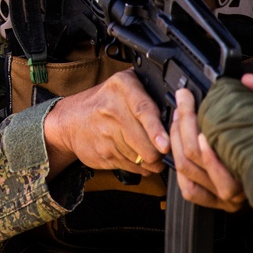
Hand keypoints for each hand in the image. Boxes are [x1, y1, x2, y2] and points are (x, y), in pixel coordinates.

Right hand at [44, 70, 169, 177]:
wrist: (69, 120)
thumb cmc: (104, 101)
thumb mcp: (124, 85)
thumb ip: (150, 92)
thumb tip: (183, 108)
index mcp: (122, 87)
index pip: (143, 110)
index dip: (157, 130)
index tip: (166, 145)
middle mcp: (112, 110)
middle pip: (147, 143)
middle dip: (161, 152)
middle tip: (166, 149)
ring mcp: (105, 135)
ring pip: (142, 159)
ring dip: (152, 161)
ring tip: (149, 151)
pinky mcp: (103, 154)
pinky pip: (132, 167)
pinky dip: (139, 166)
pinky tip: (135, 155)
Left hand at [170, 72, 252, 211]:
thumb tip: (249, 80)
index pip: (217, 148)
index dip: (196, 125)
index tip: (190, 102)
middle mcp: (241, 187)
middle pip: (195, 156)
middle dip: (183, 124)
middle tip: (183, 101)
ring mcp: (226, 197)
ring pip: (187, 169)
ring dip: (176, 139)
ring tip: (179, 116)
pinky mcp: (214, 201)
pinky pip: (189, 189)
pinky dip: (179, 168)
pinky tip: (179, 146)